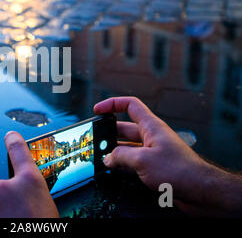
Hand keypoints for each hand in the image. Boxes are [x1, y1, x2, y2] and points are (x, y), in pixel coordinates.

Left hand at [0, 131, 58, 217]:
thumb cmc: (41, 233)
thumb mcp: (47, 211)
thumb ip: (32, 199)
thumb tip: (25, 202)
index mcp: (29, 183)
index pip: (19, 151)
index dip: (14, 141)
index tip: (10, 135)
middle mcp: (5, 188)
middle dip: (0, 202)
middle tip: (12, 216)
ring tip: (5, 224)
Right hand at [94, 96, 241, 215]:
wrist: (200, 191)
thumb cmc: (179, 171)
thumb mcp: (142, 160)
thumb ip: (121, 156)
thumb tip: (108, 157)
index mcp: (151, 127)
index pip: (130, 105)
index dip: (113, 104)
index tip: (98, 110)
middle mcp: (152, 137)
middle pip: (125, 128)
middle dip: (109, 133)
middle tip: (96, 140)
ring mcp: (153, 152)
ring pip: (128, 147)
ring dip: (115, 152)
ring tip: (102, 158)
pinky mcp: (155, 167)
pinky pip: (134, 162)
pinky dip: (123, 164)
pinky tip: (115, 171)